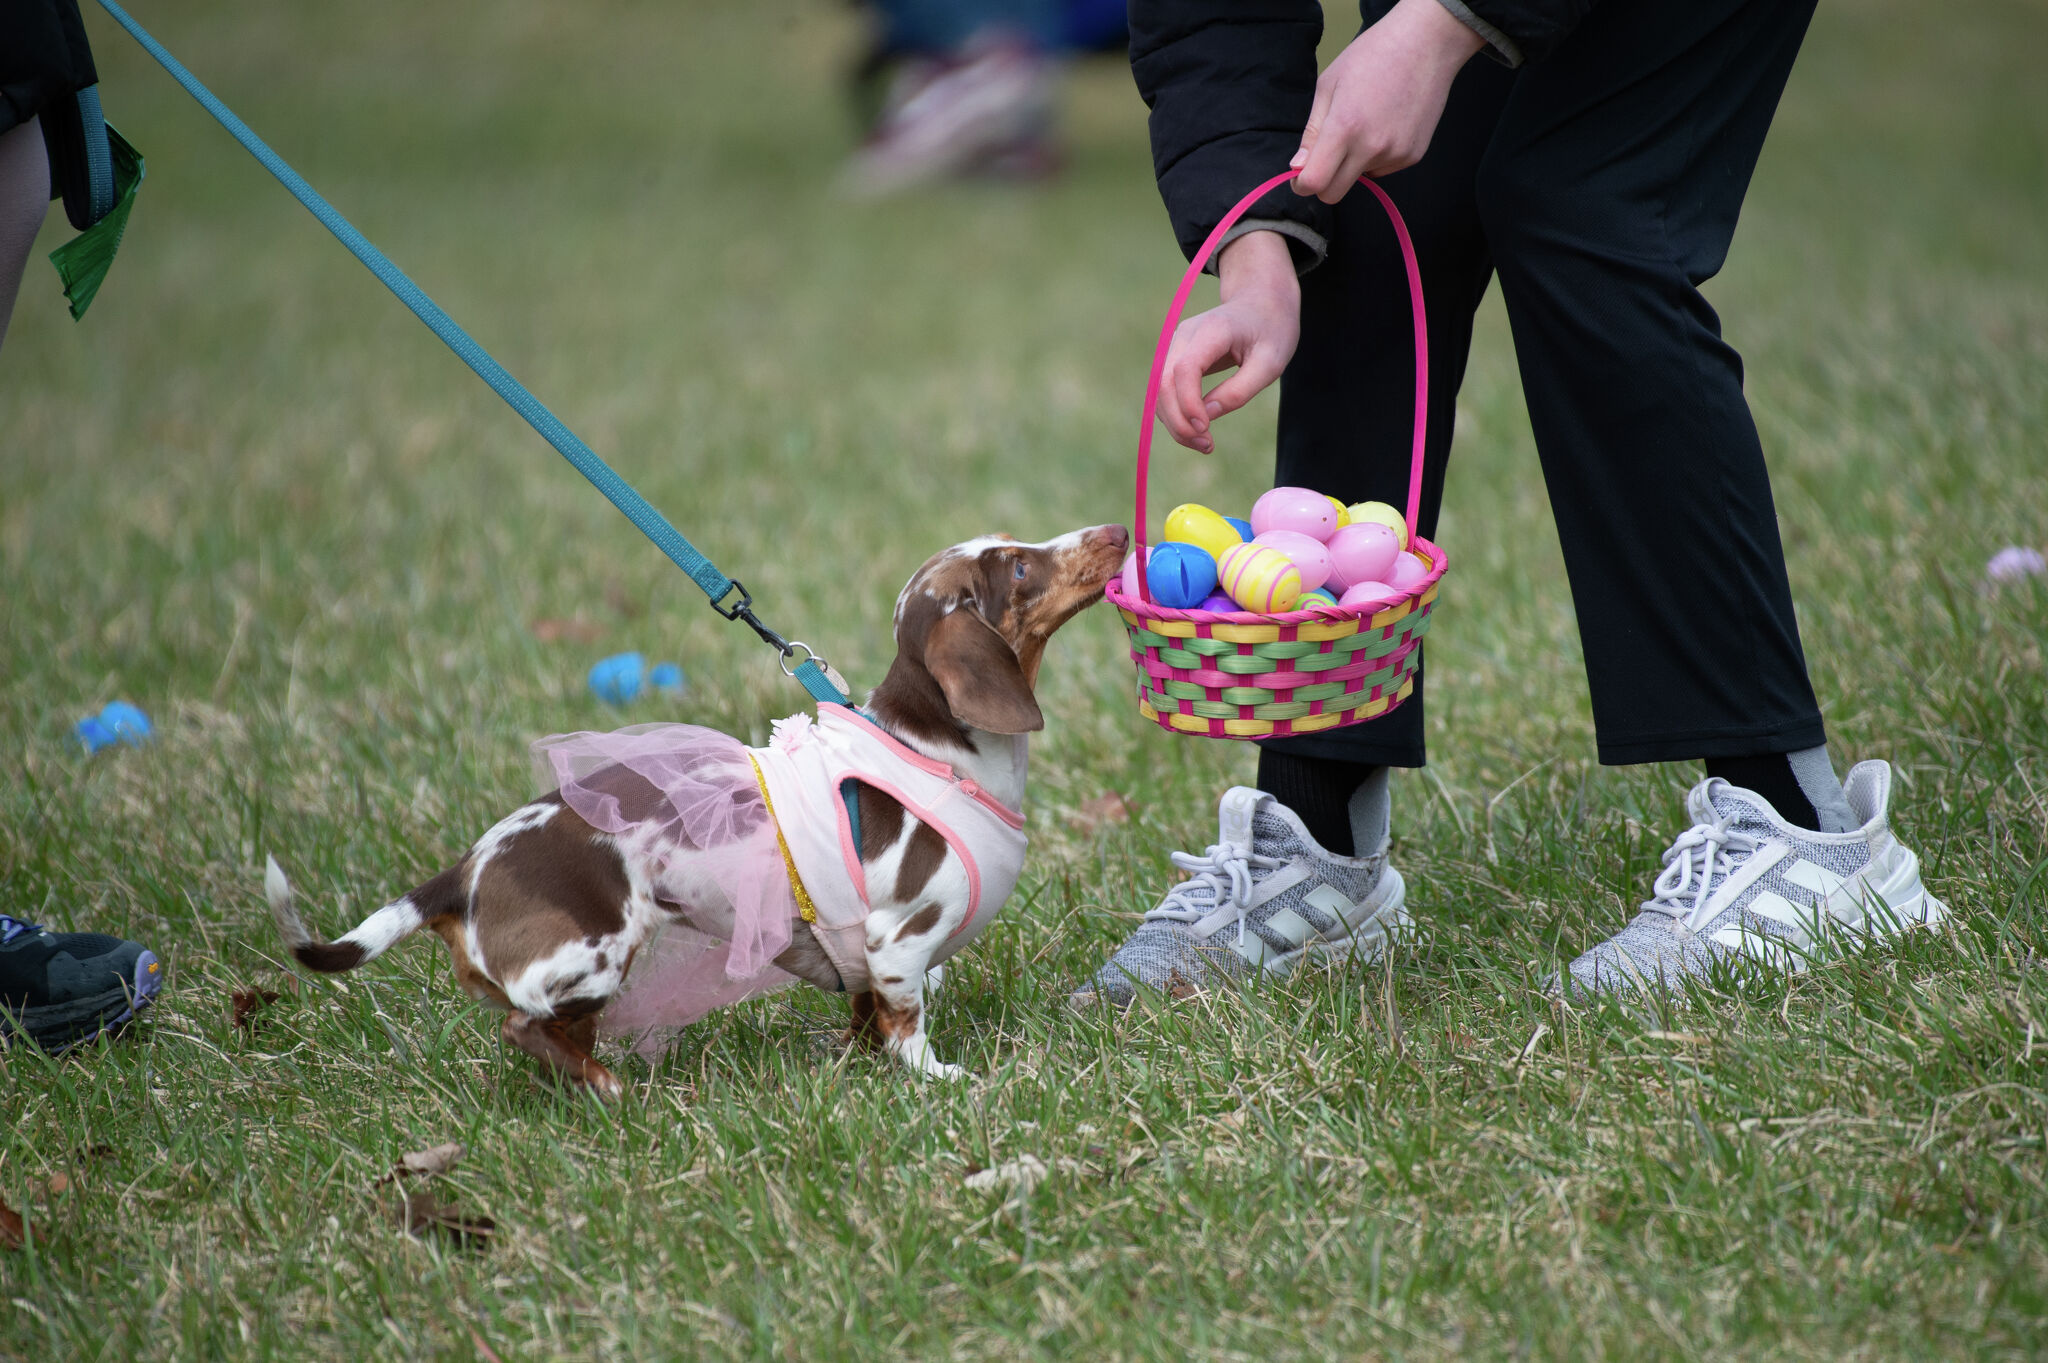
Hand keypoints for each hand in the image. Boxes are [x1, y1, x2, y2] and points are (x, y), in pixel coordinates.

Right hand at [1156, 231, 1299, 453]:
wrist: (1260, 301)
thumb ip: (1239, 391)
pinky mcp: (1176, 357)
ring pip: (1160, 391)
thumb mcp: (1270, 363)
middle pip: (1165, 383)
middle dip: (1179, 421)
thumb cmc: (1271, 330)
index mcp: (1212, 330)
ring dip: (1175, 423)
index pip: (1185, 370)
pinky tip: (1197, 430)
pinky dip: (1176, 414)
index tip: (1205, 429)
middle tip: (1206, 446)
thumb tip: (1205, 417)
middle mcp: (1185, 335)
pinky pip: (1166, 391)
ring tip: (1204, 444)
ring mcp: (1176, 345)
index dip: (1188, 404)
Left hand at [1291, 0, 1485, 201]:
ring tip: (1366, 122)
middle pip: (1335, 193)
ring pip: (1360, 178)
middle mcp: (1371, 148)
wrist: (1426, 44)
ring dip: (1355, 162)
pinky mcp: (1413, 155)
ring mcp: (1395, 154)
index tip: (1299, 177)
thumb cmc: (1372, 56)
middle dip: (1324, 183)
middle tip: (1325, 159)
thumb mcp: (1329, 85)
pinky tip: (1386, 124)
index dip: (1301, 184)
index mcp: (1344, 128)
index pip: (1315, 182)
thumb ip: (1312, 131)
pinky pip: (1383, 168)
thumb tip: (1298, 166)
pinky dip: (1377, 155)